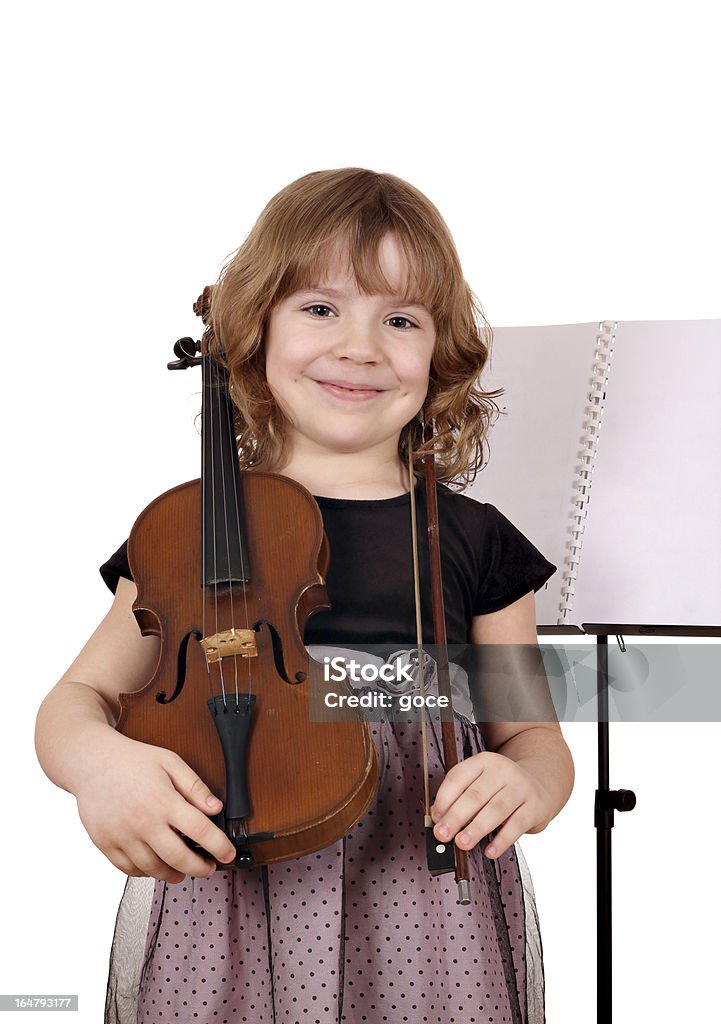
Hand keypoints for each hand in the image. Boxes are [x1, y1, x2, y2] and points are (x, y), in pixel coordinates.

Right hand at [74, 730, 237, 882]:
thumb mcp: (170, 762)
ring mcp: (123, 836)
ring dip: (173, 875)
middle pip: (179, 859)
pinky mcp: (106, 844)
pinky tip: (155, 866)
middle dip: (200, 869)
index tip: (228, 854)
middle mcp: (143, 822)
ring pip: (154, 869)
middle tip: (208, 868)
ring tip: (183, 871)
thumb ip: (195, 786)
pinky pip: (129, 870)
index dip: (219, 847)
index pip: (200, 831)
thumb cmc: (132, 760)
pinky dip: (146, 872)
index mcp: (164, 800)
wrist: (91, 761)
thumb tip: (216, 808)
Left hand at [430, 751, 551, 859]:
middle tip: (442, 835)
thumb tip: (438, 818)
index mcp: (483, 761)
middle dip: (456, 817)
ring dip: (476, 828)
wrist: (541, 782)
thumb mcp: (482, 783)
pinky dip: (501, 840)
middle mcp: (502, 770)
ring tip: (462, 843)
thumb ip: (461, 797)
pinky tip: (490, 851)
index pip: (458, 777)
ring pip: (495, 809)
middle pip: (475, 795)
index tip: (435, 818)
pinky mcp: (535, 806)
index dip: (444, 799)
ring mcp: (520, 787)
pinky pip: (516, 825)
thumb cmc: (502, 787)